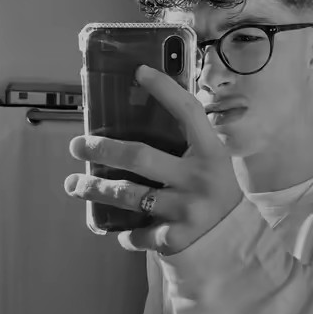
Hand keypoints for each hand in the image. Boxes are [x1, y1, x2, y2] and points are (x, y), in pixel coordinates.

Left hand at [64, 65, 242, 254]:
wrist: (237, 241)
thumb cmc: (218, 194)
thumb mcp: (214, 164)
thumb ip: (191, 144)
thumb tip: (150, 113)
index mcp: (211, 153)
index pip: (188, 113)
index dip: (165, 90)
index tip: (139, 72)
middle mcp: (199, 178)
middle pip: (140, 157)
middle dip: (102, 149)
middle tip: (77, 145)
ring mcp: (186, 209)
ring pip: (129, 195)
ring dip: (95, 188)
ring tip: (75, 184)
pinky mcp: (175, 238)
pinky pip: (138, 232)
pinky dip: (124, 232)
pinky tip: (114, 226)